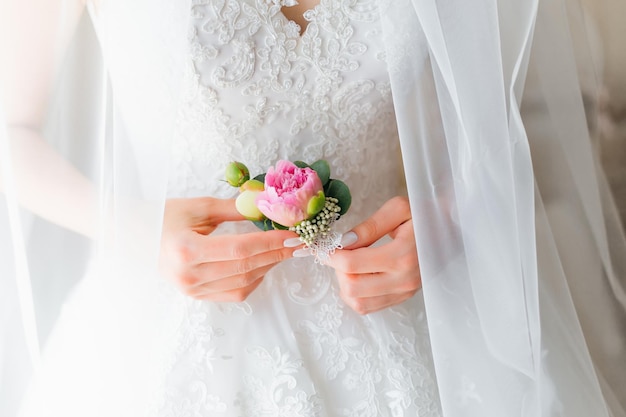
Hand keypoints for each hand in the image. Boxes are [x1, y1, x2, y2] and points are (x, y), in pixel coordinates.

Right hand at [159, 197, 296, 301]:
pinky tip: (264, 264)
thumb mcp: (200, 207)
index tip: (293, 234)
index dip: (271, 243)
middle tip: (298, 242)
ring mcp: (192, 290)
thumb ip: (236, 209)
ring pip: (244, 283)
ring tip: (283, 250)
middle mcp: (189, 276)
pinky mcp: (197, 296)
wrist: (138, 236)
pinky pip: (235, 293)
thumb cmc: (166, 217)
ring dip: (268, 266)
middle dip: (276, 254)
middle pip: (245, 268)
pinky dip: (254, 279)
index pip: (240, 249)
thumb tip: (268, 205)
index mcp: (186, 250)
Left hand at [327, 196, 420, 314]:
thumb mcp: (398, 208)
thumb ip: (369, 226)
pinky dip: (356, 294)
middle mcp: (404, 280)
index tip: (322, 245)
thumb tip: (343, 243)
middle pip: (351, 288)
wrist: (453, 228)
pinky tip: (360, 275)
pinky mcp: (404, 298)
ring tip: (351, 263)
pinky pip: (368, 307)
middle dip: (337, 270)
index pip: (352, 265)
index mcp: (402, 256)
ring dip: (345, 284)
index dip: (329, 255)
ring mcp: (405, 292)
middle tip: (339, 252)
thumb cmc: (424, 214)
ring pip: (357, 303)